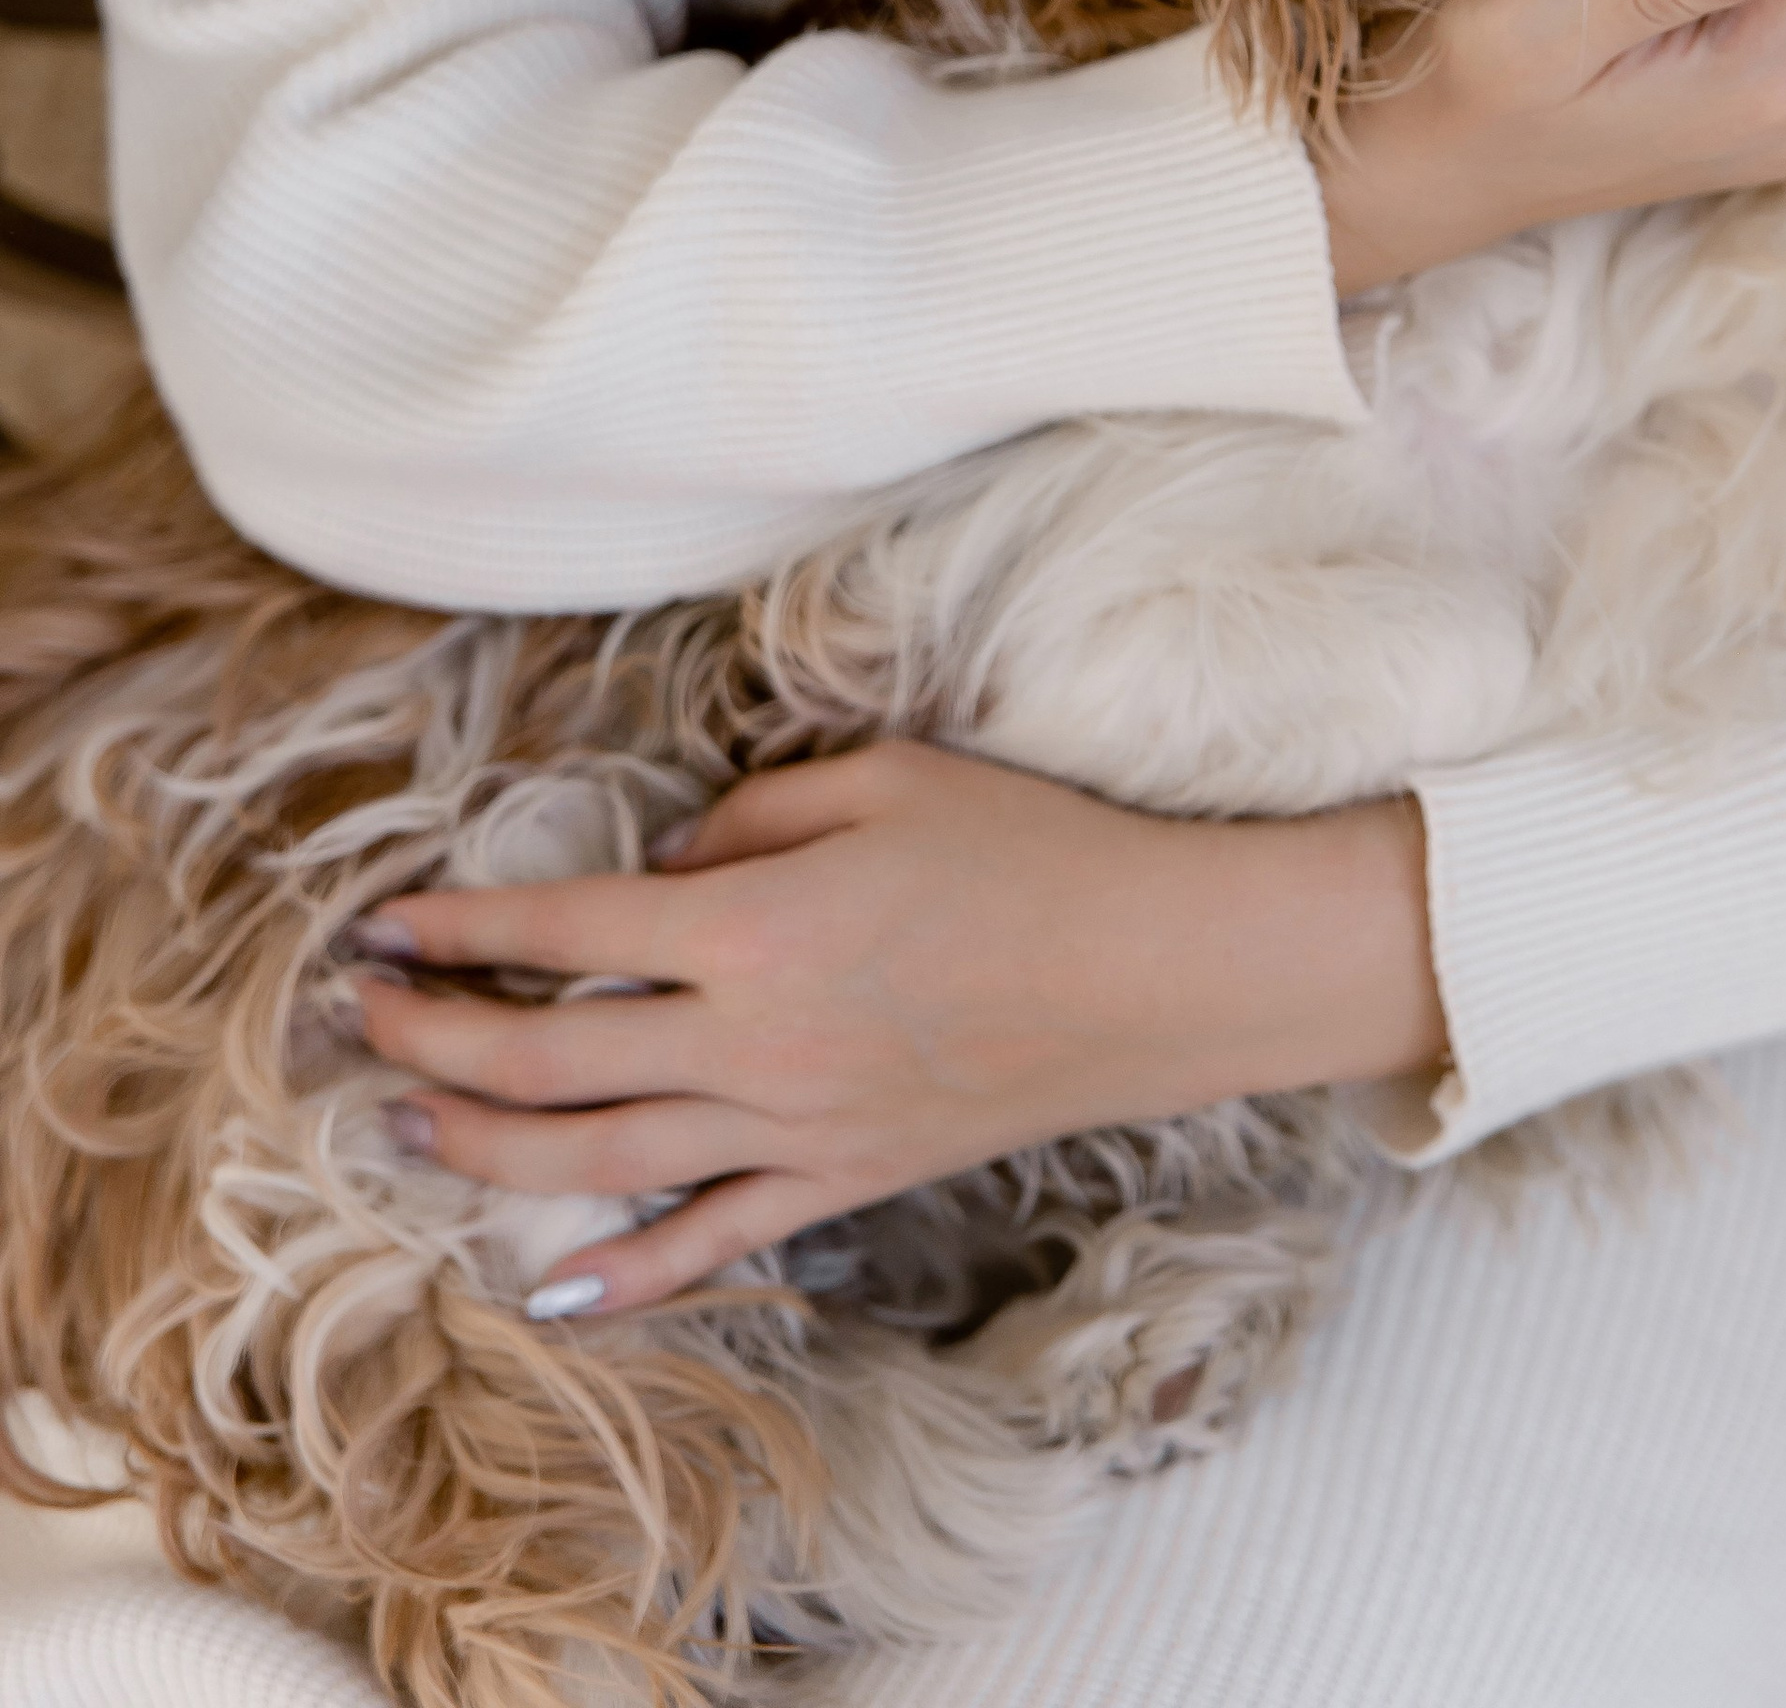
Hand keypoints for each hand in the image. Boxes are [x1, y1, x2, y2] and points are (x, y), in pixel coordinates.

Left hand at [350, 738, 1440, 1317]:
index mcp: (755, 925)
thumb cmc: (1028, 847)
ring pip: (598, 1163)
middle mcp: (752, 1041)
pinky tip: (552, 1282)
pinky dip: (624, 1272)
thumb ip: (752, 815)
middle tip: (362, 1022)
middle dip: (434, 1044)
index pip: (565, 932)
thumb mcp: (885, 776)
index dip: (458, 928)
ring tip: (408, 1127)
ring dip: (484, 1150)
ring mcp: (794, 1127)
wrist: (1151, 968)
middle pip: (548, 1064)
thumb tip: (661, 865)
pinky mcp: (841, 1179)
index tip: (380, 924)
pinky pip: (710, 1243)